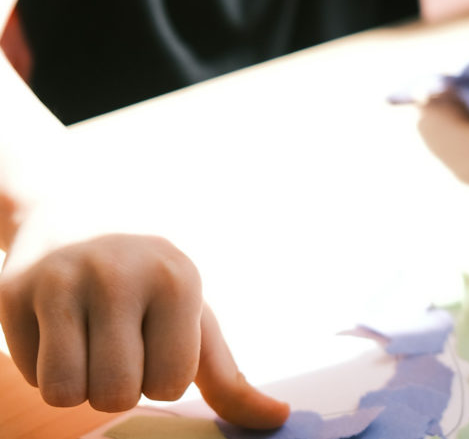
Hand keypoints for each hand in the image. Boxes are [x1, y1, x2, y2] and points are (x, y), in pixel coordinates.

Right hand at [0, 233, 288, 428]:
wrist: (78, 212)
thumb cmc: (151, 282)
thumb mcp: (194, 317)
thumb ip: (230, 377)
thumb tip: (278, 418)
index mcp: (177, 281)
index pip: (170, 383)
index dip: (161, 377)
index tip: (156, 341)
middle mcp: (120, 275)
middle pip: (116, 394)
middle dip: (119, 386)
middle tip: (120, 344)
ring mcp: (63, 280)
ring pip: (65, 391)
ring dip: (79, 382)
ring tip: (90, 341)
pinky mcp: (15, 289)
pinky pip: (29, 373)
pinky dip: (45, 366)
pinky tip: (58, 327)